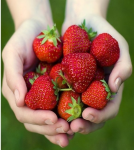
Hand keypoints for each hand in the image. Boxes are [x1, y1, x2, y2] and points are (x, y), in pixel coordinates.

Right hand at [2, 19, 72, 146]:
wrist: (38, 28)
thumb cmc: (22, 39)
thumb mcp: (12, 53)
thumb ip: (13, 76)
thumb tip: (19, 101)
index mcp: (15, 91)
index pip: (23, 112)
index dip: (36, 119)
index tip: (53, 118)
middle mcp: (27, 97)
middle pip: (35, 122)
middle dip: (49, 128)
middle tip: (66, 129)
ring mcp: (41, 96)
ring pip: (47, 120)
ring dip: (57, 130)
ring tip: (72, 131)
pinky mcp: (54, 91)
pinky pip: (59, 108)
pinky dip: (66, 118)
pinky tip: (77, 123)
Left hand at [62, 14, 131, 133]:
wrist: (80, 23)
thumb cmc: (102, 33)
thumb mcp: (118, 45)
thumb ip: (123, 65)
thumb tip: (116, 87)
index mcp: (108, 89)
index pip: (108, 109)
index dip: (100, 116)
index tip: (87, 115)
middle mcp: (92, 93)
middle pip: (90, 117)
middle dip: (83, 125)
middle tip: (71, 127)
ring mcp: (77, 90)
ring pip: (73, 113)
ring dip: (66, 122)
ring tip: (57, 123)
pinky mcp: (62, 84)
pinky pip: (58, 99)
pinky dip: (53, 107)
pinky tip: (45, 110)